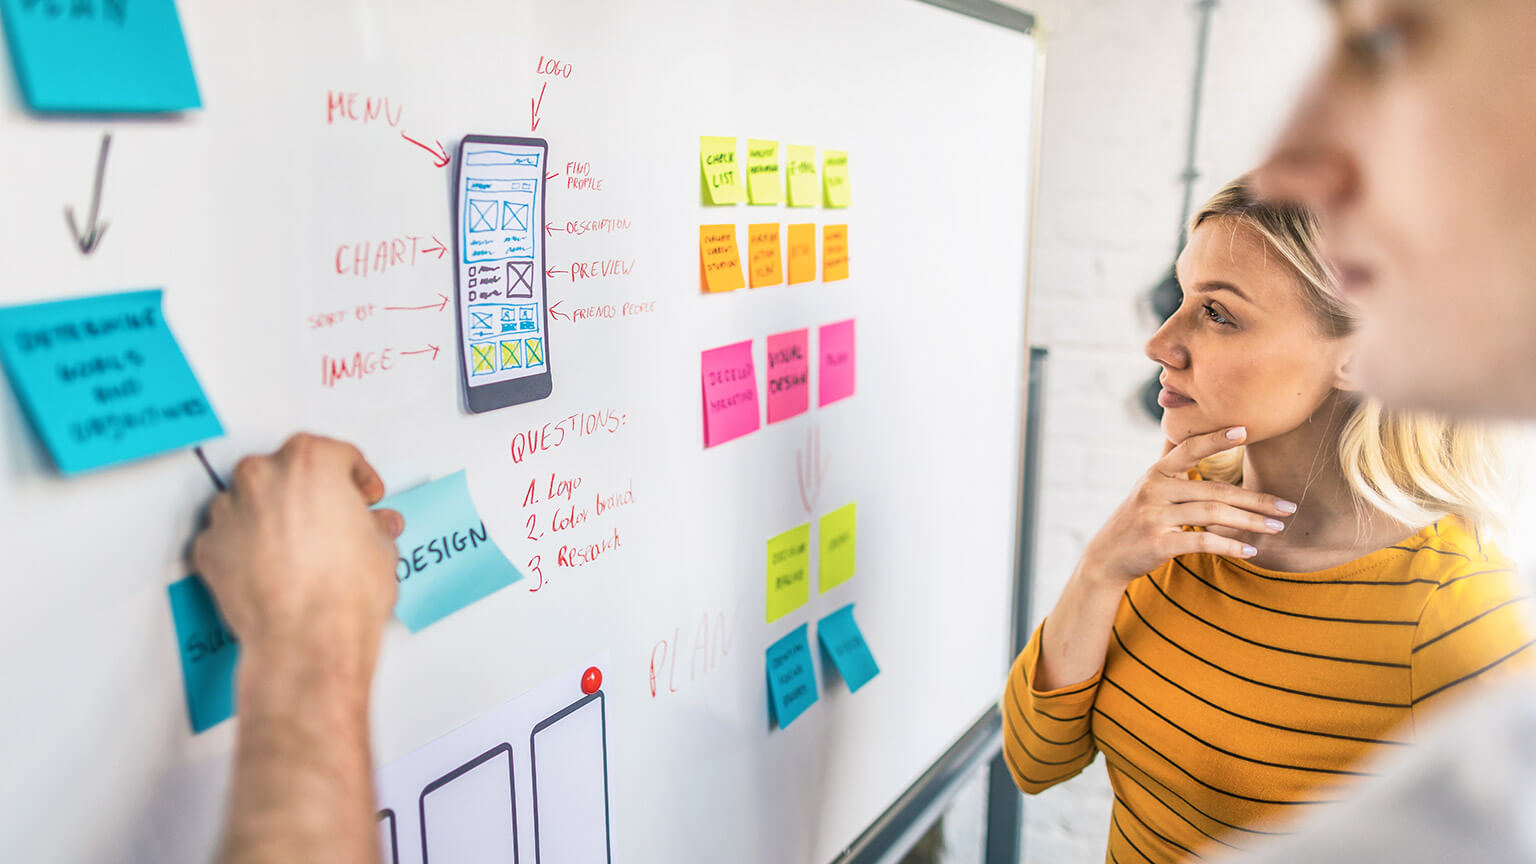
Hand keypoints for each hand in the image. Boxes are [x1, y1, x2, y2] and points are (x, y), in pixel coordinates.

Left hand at [192, 434, 402, 678]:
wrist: (308, 640)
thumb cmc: (343, 593)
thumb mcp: (381, 547)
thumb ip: (373, 526)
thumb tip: (371, 528)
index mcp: (310, 462)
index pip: (338, 454)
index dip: (357, 477)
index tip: (363, 493)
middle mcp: (263, 476)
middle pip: (288, 470)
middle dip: (310, 492)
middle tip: (333, 518)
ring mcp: (229, 511)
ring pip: (252, 500)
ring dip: (273, 516)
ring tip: (299, 547)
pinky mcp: (209, 547)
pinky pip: (230, 536)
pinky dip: (247, 546)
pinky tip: (271, 567)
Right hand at [1077, 426, 1296, 587]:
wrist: (1107, 556)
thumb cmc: (1135, 520)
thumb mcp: (1147, 488)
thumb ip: (1168, 465)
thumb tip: (1181, 435)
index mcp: (1156, 472)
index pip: (1189, 449)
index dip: (1216, 439)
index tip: (1245, 429)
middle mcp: (1154, 489)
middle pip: (1215, 490)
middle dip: (1256, 499)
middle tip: (1288, 506)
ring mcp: (1155, 516)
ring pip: (1213, 514)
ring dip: (1250, 522)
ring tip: (1277, 528)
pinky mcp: (1158, 542)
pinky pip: (1202, 541)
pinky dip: (1229, 546)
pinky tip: (1251, 550)